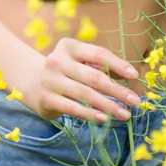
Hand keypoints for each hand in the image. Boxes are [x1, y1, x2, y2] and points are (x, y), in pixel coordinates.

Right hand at [24, 37, 141, 122]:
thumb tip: (128, 76)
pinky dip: (90, 114)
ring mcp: (50, 80)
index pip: (98, 54)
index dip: (118, 64)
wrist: (30, 81)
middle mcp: (58, 61)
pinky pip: (73, 107)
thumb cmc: (64, 70)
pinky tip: (104, 118)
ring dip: (108, 105)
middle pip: (94, 77)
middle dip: (117, 90)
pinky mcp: (46, 98)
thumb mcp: (78, 61)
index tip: (134, 75)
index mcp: (69, 47)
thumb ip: (99, 66)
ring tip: (125, 114)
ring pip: (85, 94)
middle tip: (135, 101)